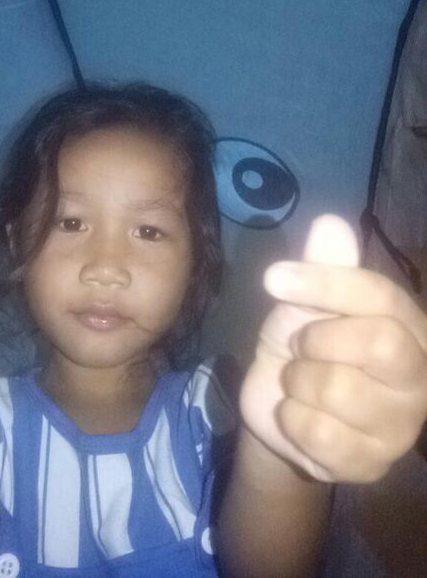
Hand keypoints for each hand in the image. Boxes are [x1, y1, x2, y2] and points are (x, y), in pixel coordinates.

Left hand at [240, 215, 426, 482]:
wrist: (280, 405)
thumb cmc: (305, 344)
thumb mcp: (306, 301)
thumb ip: (324, 267)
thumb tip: (330, 223)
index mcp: (409, 327)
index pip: (381, 296)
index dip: (326, 283)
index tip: (273, 278)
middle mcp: (419, 376)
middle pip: (380, 343)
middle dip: (317, 339)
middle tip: (297, 344)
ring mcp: (401, 426)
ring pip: (339, 390)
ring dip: (297, 381)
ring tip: (297, 381)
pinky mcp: (372, 464)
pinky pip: (319, 434)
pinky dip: (291, 418)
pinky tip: (296, 414)